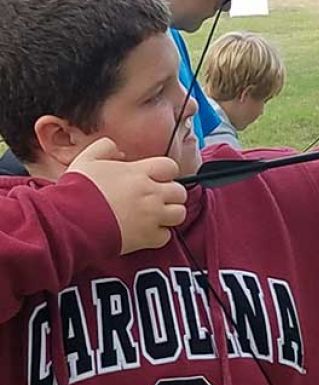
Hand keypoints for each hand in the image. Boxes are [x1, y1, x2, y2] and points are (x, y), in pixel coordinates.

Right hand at [66, 138, 187, 253]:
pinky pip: (166, 236)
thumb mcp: (86, 159)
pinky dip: (159, 235)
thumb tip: (119, 153)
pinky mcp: (147, 237)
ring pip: (180, 213)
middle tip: (158, 199)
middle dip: (171, 194)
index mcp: (138, 173)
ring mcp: (151, 216)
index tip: (156, 178)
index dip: (165, 172)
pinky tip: (146, 231)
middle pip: (179, 191)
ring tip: (156, 216)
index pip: (170, 167)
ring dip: (170, 214)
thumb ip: (105, 147)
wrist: (71, 220)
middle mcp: (150, 193)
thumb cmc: (77, 191)